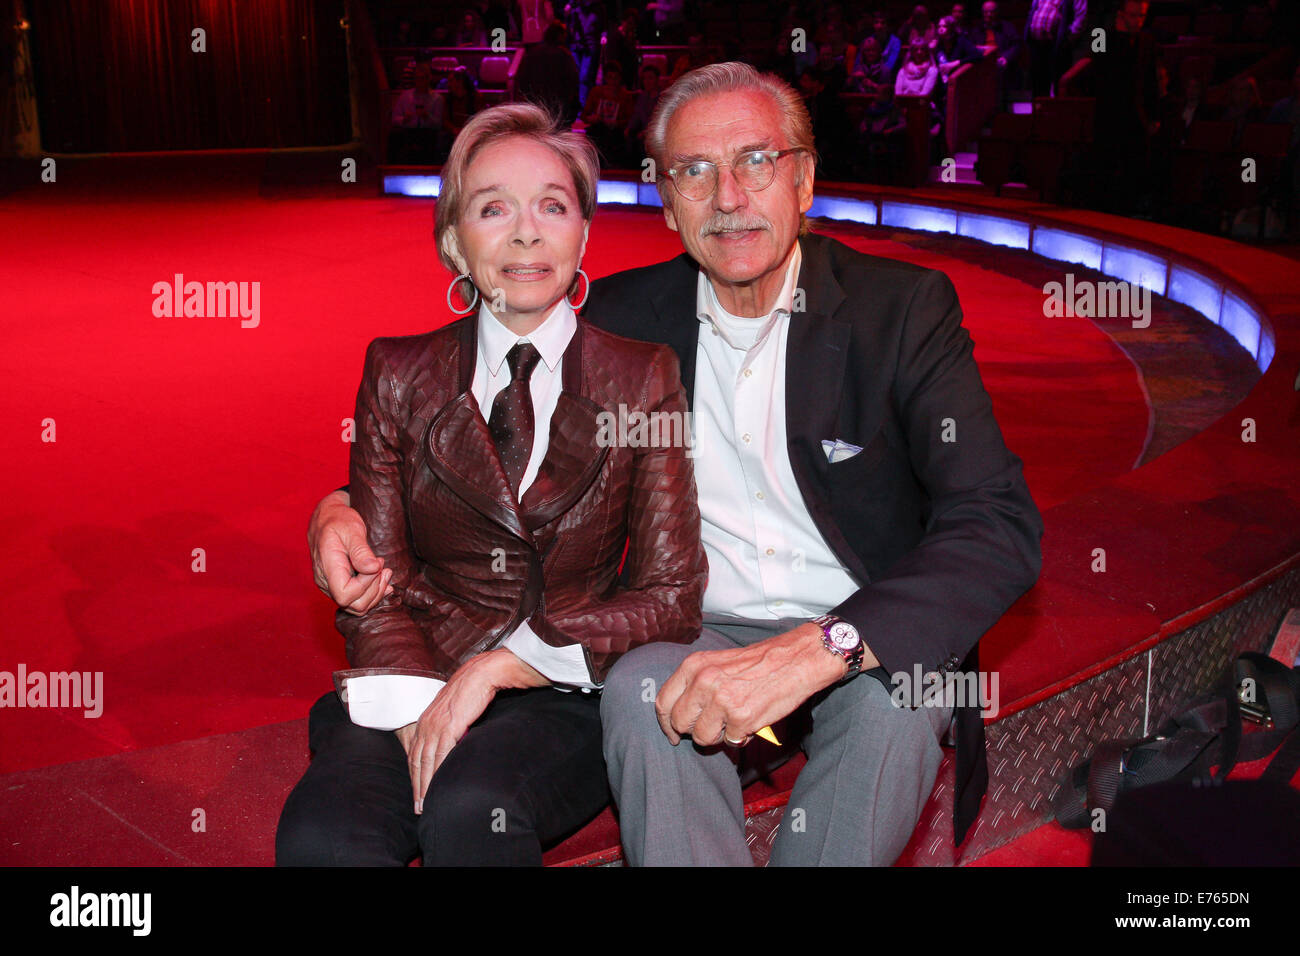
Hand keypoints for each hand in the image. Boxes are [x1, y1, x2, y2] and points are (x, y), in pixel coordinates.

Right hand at [308, 489, 391, 614]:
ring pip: (358, 606)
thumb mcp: (351, 528)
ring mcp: (331, 586)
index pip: (345, 594)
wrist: (327, 518)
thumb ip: (361, 550)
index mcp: (327, 567)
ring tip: (385, 571)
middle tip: (383, 566)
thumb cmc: (339, 520)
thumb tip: (373, 568)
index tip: (376, 564)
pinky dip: (373, 593)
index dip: (365, 585)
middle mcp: (326, 582)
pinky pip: (357, 600)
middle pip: (354, 605)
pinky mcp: (339, 585)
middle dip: (375, 589)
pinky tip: (382, 580)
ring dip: (376, 592)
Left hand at [394, 649, 547, 812]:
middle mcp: (426, 724)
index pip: (415, 753)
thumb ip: (448, 725)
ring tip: (426, 803)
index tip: (416, 792)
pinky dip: (438, 772)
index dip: (415, 775)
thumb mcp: (453, 710)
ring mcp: (436, 725)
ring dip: (425, 785)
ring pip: (426, 761)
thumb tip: (452, 740)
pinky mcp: (449, 726)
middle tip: (419, 806)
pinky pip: (441, 755)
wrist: (481, 674)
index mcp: (426, 720)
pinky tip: (439, 785)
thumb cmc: (471, 690)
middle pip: (417, 761)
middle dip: (417, 786)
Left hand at [654, 624, 857, 746]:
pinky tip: (751, 721)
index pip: (664, 702)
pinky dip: (740, 737)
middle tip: (710, 729)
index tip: (673, 733)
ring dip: (718, 736)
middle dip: (692, 732)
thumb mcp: (717, 662)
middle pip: (679, 723)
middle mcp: (703, 682)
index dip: (666, 723)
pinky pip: (730, 742)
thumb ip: (696, 683)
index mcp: (694, 666)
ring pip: (702, 737)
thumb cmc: (758, 662)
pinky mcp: (741, 719)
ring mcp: (721, 701)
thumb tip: (680, 714)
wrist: (795, 659)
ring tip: (734, 722)